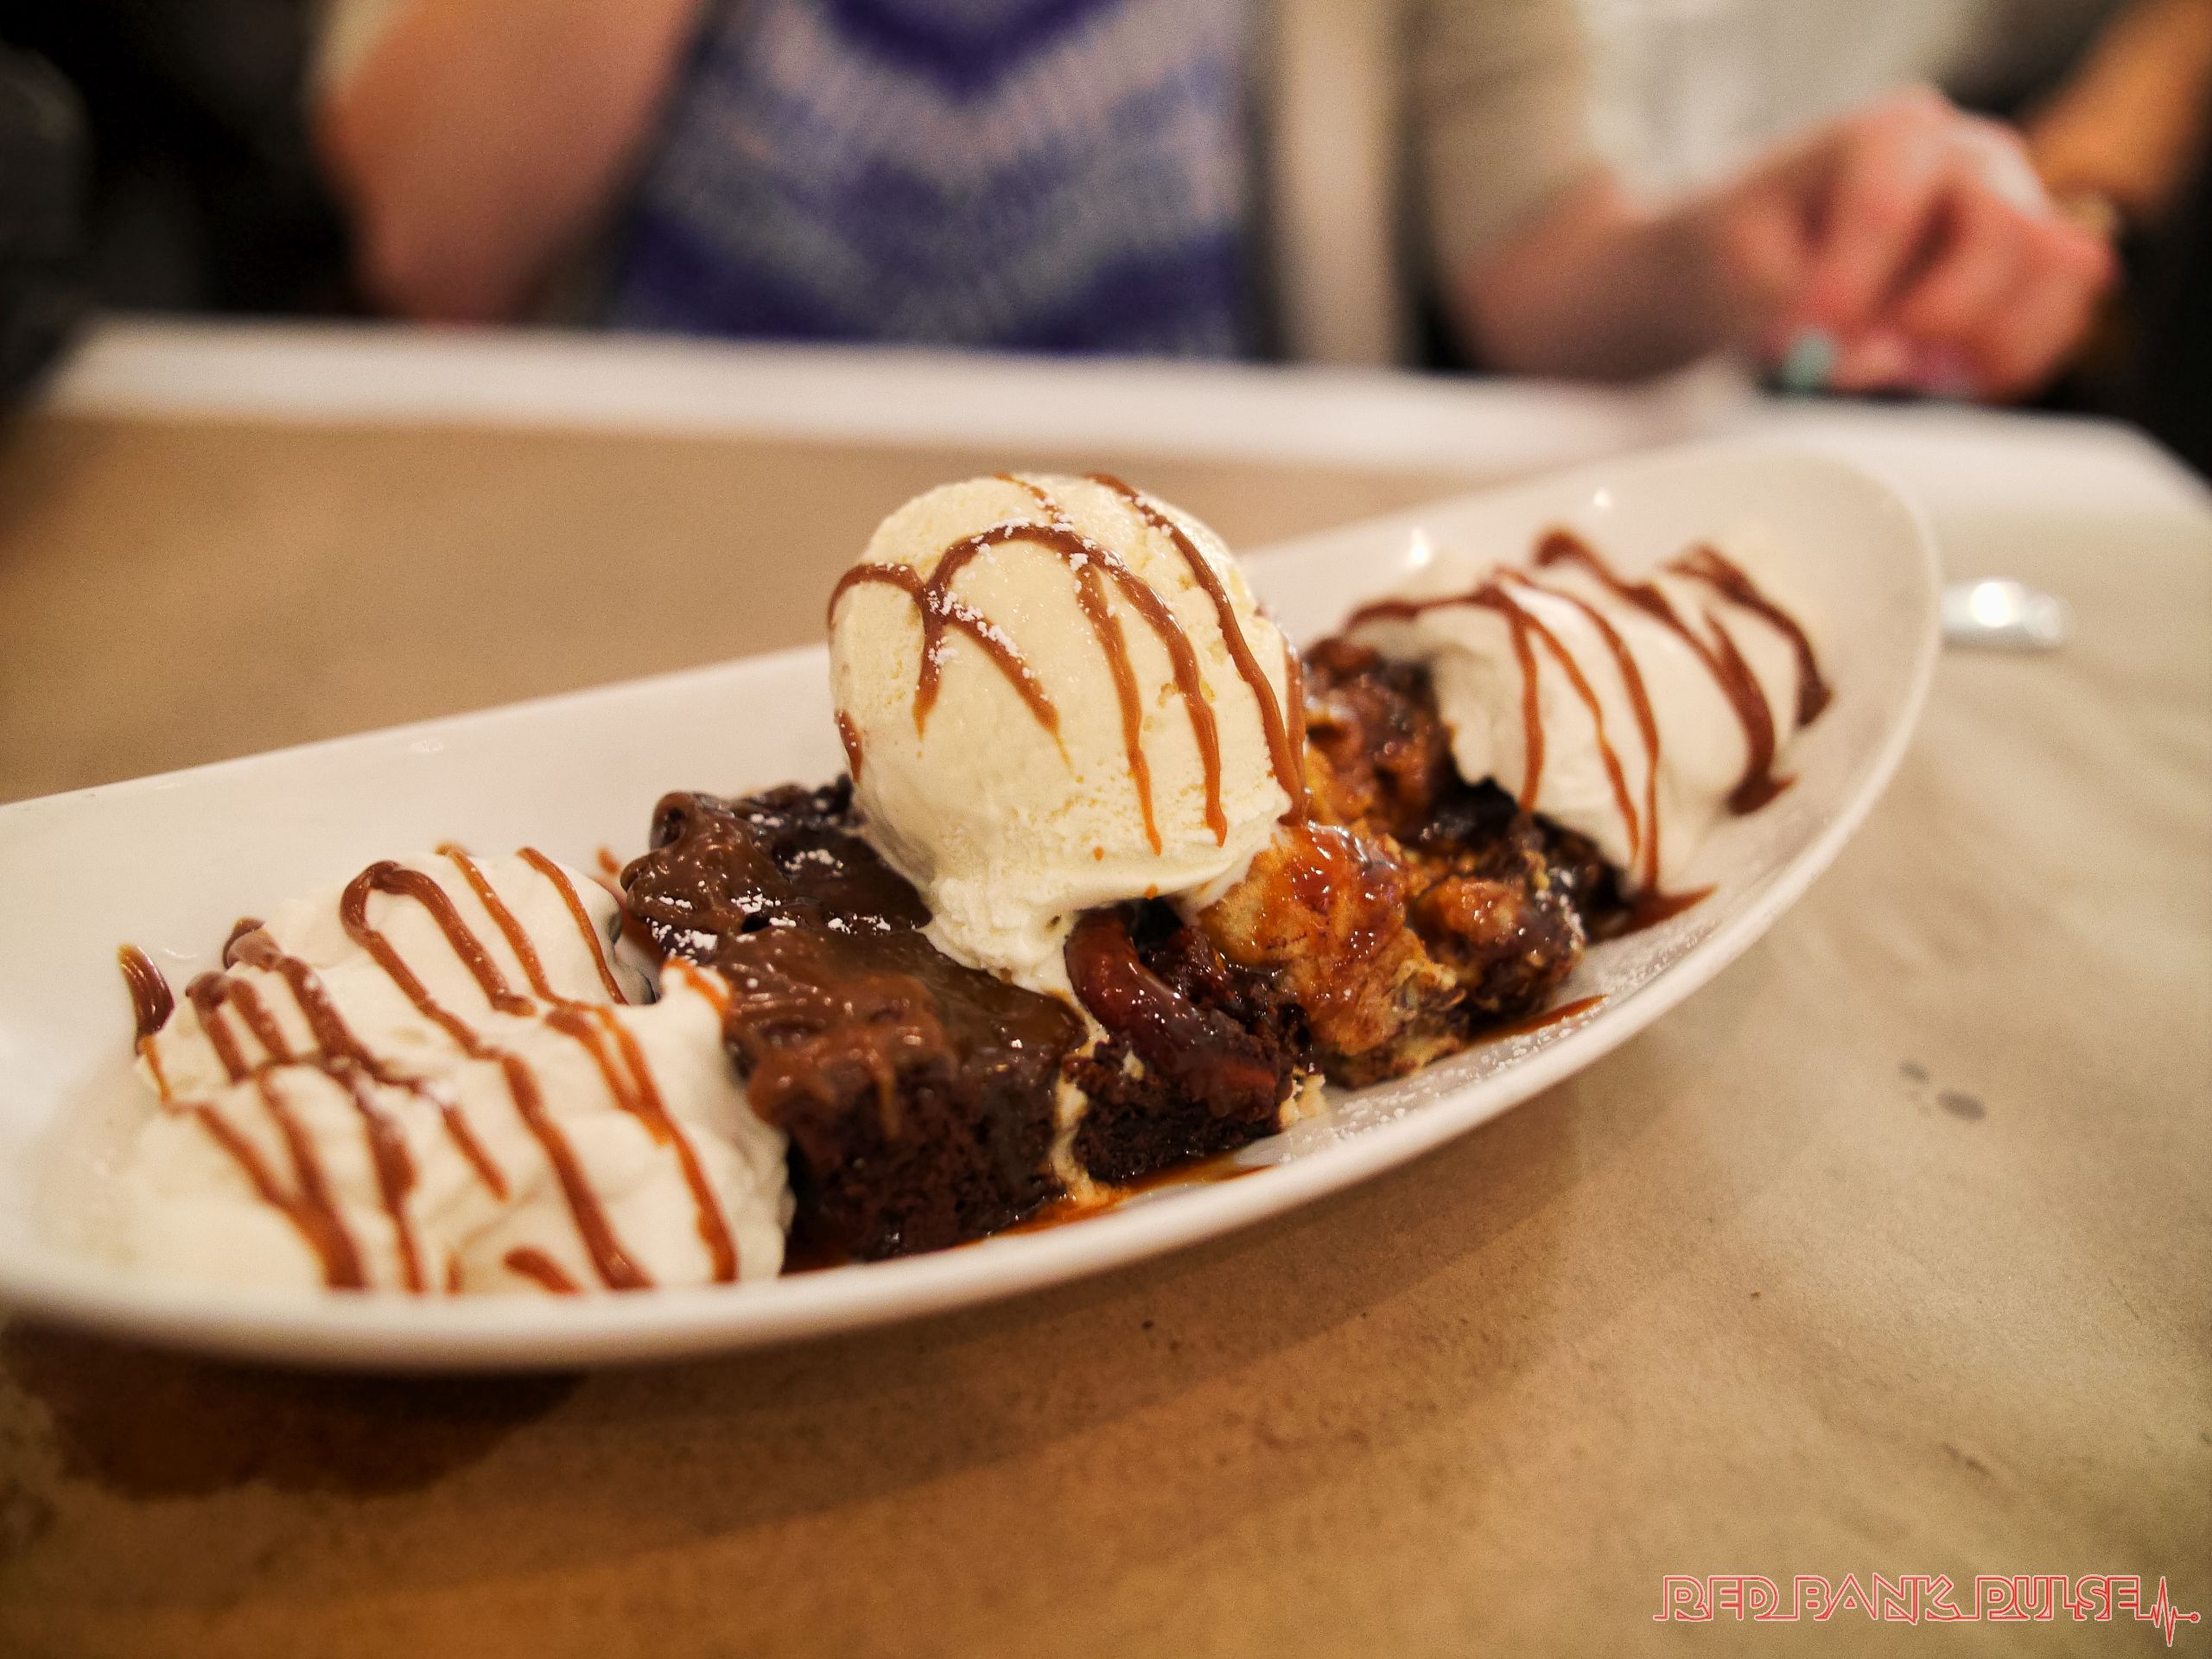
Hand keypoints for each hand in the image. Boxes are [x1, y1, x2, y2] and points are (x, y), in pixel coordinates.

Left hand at [1702, 88, 2116, 399]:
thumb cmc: (1751, 252)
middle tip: (1881, 358)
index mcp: (1887, 136)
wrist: (1764, 257)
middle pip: (2005, 228)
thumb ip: (1796, 311)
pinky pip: (2062, 315)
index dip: (1852, 287)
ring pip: (2056, 272)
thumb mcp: (1739, 275)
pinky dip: (2013, 360)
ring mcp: (2015, 205)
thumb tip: (1886, 358)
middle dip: (1942, 314)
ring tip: (1915, 371)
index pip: (1889, 207)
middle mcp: (1969, 157)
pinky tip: (1948, 377)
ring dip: (1990, 344)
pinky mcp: (2032, 265)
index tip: (1811, 341)